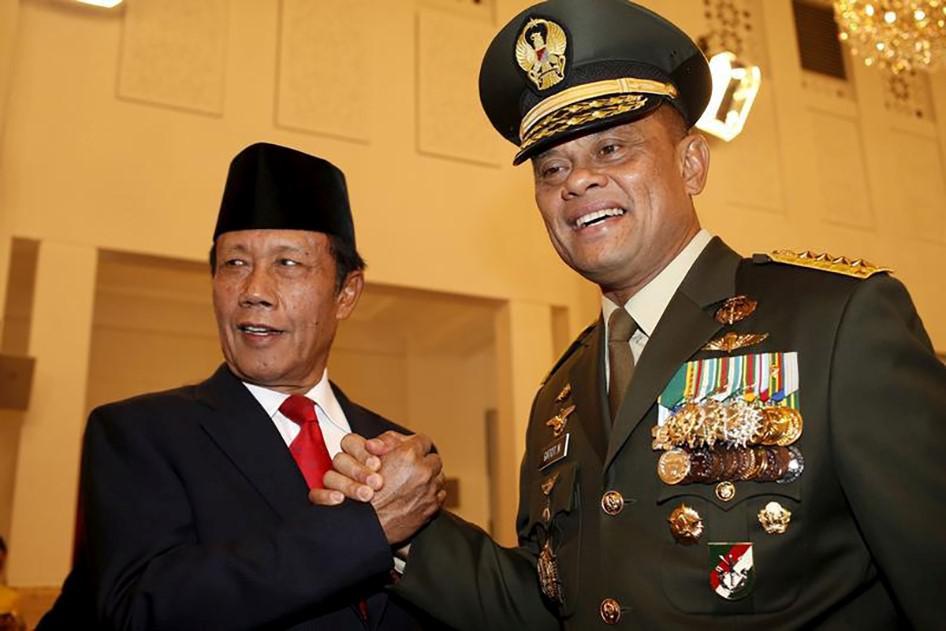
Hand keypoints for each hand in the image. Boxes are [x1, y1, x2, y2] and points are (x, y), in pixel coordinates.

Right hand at [310, 432, 446, 544]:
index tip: (414, 450)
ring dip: (429, 478)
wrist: (367, 524)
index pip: (424, 440)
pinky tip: (416, 496)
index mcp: (408, 455)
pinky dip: (431, 494)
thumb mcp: (370, 457)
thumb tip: (399, 440)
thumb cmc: (364, 493)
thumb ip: (388, 443)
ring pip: (438, 477)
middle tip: (412, 468)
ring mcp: (429, 489)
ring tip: (413, 483)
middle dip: (424, 462)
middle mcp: (422, 471)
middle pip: (434, 459)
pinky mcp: (432, 507)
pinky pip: (439, 494)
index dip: (417, 445)